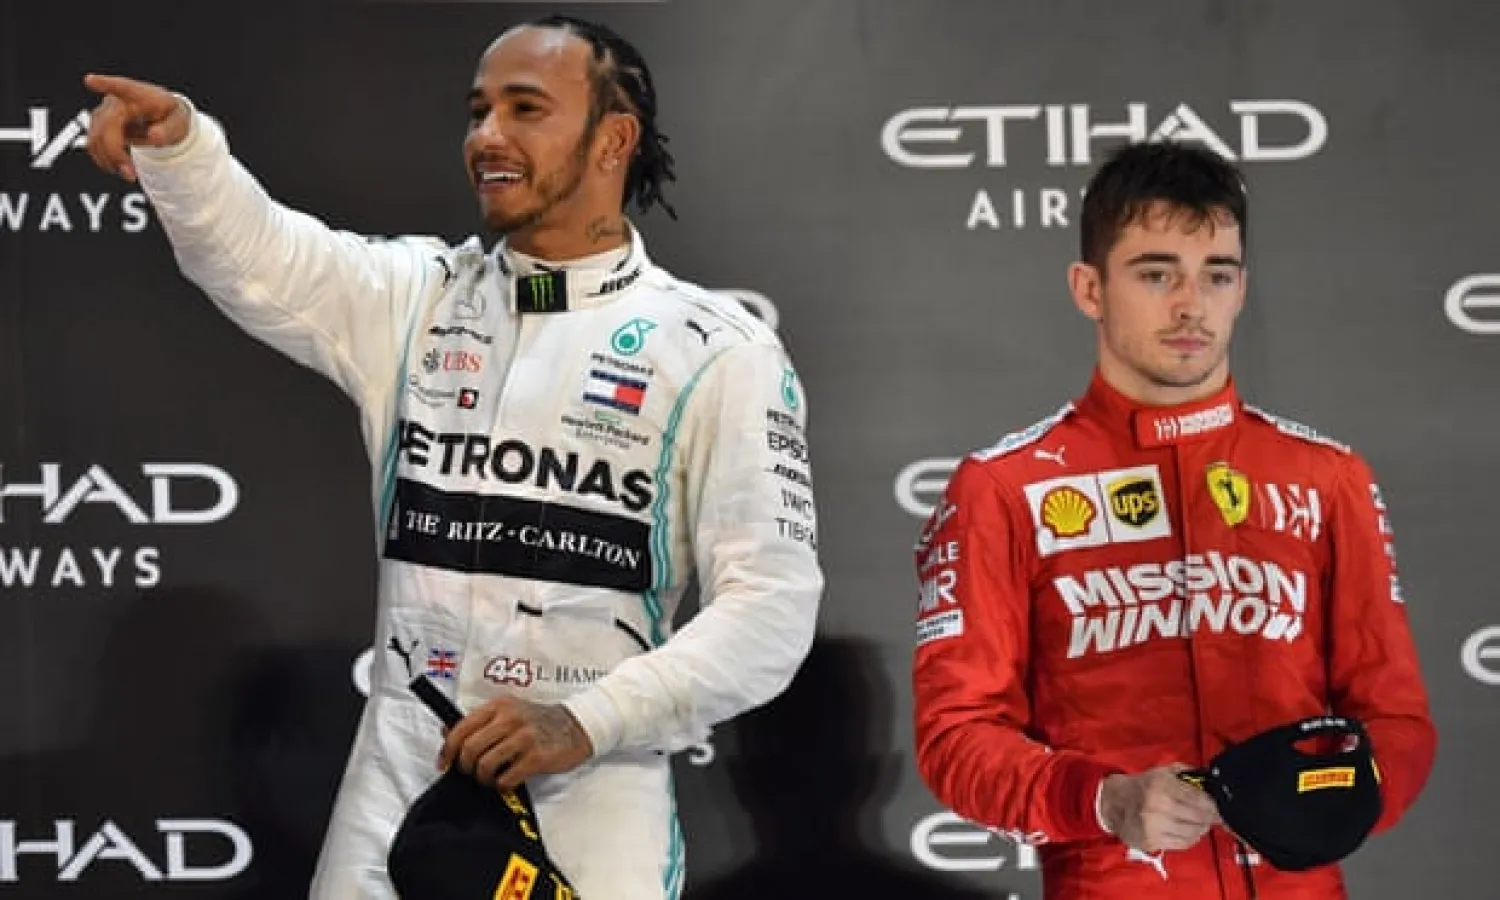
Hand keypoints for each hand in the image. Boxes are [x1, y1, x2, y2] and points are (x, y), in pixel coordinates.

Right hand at [81, 72, 192, 181]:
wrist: (161, 119)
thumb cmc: (170, 117)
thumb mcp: (179, 123)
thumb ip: (169, 130)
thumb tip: (154, 136)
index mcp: (138, 95)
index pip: (121, 87)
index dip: (105, 84)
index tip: (90, 80)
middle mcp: (115, 101)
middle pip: (105, 127)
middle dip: (114, 153)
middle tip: (131, 175)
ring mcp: (103, 113)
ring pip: (95, 139)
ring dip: (109, 160)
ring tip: (129, 174)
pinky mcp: (97, 126)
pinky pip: (93, 145)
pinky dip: (104, 160)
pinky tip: (120, 167)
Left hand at [437, 695, 594, 791]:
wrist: (576, 726)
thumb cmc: (538, 722)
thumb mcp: (507, 712)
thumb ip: (478, 722)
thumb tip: (445, 732)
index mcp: (498, 706)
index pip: (461, 729)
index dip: (448, 751)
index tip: (445, 764)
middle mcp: (510, 718)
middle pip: (470, 749)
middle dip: (466, 767)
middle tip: (472, 773)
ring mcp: (524, 737)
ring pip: (485, 765)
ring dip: (484, 778)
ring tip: (492, 778)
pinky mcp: (537, 757)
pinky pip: (506, 778)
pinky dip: (502, 785)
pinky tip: (508, 781)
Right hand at [1099, 764, 1220, 852]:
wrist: (1114, 803)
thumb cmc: (1143, 785)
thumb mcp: (1163, 772)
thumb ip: (1187, 775)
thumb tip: (1211, 782)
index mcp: (1162, 786)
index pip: (1199, 800)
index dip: (1214, 805)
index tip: (1220, 806)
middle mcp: (1159, 807)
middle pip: (1199, 818)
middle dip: (1211, 817)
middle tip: (1216, 816)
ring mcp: (1155, 827)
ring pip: (1193, 833)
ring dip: (1202, 829)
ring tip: (1203, 823)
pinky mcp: (1152, 842)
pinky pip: (1182, 844)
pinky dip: (1191, 838)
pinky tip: (1191, 831)